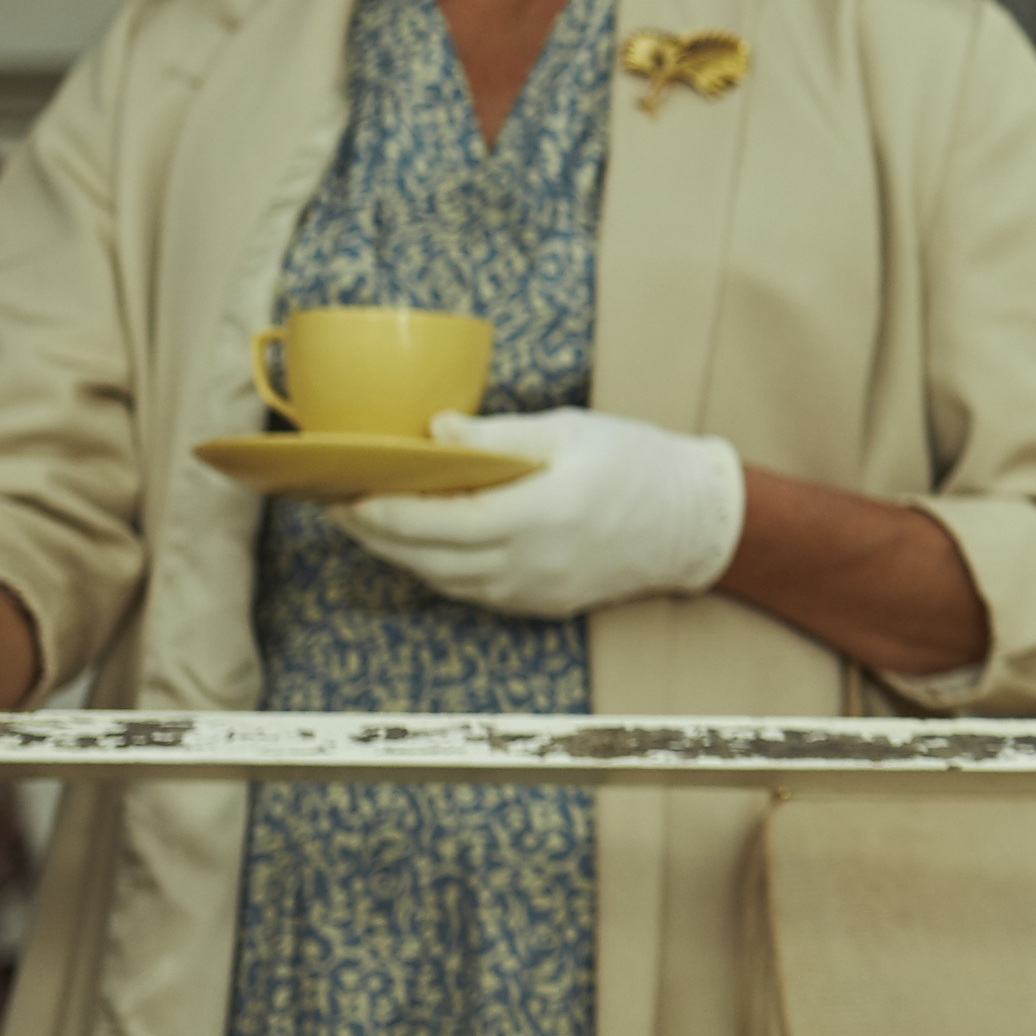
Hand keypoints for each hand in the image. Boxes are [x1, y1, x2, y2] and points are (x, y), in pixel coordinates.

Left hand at [343, 410, 746, 617]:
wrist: (694, 522)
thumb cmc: (637, 464)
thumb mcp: (570, 431)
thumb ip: (498, 436)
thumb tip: (432, 431)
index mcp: (538, 515)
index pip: (437, 524)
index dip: (383, 514)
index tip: (347, 495)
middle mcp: (531, 563)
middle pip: (428, 560)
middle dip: (377, 537)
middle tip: (340, 509)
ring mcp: (535, 591)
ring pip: (445, 582)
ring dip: (402, 556)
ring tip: (372, 526)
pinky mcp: (541, 605)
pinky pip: (473, 591)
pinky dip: (441, 569)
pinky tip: (426, 544)